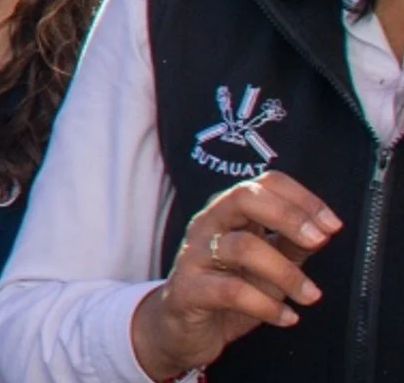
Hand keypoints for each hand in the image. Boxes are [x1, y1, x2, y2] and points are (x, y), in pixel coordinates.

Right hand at [131, 170, 341, 379]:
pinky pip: (231, 291)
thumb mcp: (266, 264)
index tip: (331, 224)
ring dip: (285, 272)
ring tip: (309, 295)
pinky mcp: (187, 289)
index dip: (302, 199)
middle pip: (244, 198)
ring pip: (241, 247)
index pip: (265, 184)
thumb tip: (324, 230)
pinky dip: (267, 306)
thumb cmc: (226, 290)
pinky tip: (286, 316)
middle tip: (319, 241)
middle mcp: (208, 225)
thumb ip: (291, 244)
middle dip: (288, 217)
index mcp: (229, 212)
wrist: (182, 330)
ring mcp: (194, 255)